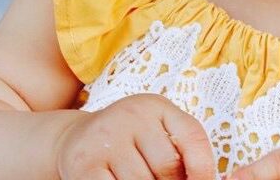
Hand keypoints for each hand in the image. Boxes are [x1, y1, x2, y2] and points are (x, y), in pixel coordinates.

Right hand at [54, 93, 215, 178]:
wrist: (74, 139)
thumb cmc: (127, 141)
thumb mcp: (156, 131)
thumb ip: (183, 149)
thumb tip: (205, 179)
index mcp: (156, 106)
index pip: (192, 136)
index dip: (204, 168)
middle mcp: (131, 115)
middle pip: (168, 167)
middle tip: (157, 179)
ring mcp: (106, 138)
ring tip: (133, 177)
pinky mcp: (85, 164)